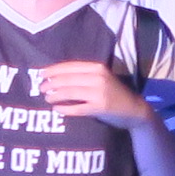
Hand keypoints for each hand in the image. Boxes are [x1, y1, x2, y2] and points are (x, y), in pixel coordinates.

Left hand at [36, 59, 150, 128]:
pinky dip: (65, 109)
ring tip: (47, 98)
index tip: (42, 74)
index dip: (54, 70)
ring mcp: (100, 92)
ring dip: (55, 95)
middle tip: (40, 88)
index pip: (70, 66)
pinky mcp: (100, 107)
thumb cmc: (113, 92)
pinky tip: (57, 109)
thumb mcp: (100, 78)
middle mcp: (98, 77)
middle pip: (68, 79)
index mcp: (97, 67)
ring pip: (70, 92)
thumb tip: (55, 76)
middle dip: (51, 83)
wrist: (133, 108)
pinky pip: (77, 108)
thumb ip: (83, 75)